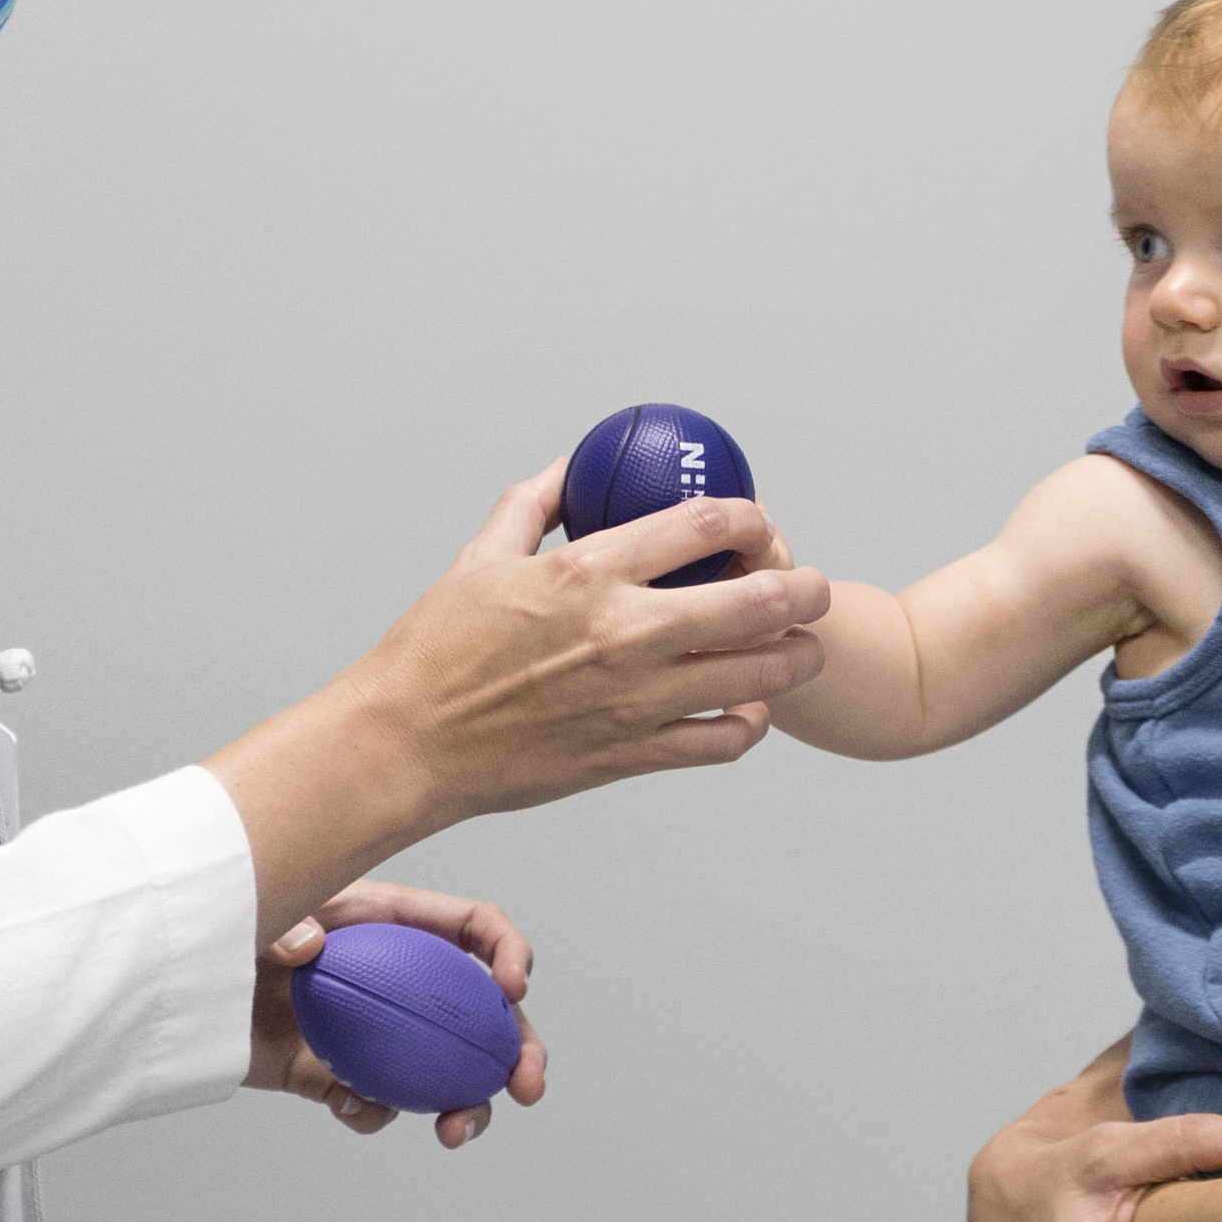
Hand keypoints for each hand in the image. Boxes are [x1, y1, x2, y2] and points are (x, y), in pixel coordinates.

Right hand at [209, 466, 834, 938]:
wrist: (407, 745)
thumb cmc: (433, 652)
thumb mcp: (478, 558)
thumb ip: (532, 505)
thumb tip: (570, 467)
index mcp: (587, 573)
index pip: (704, 524)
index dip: (751, 517)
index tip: (760, 523)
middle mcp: (623, 634)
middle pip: (756, 602)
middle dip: (804, 589)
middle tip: (815, 588)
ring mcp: (634, 699)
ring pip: (756, 676)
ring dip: (796, 658)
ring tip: (803, 648)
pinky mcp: (631, 754)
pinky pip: (720, 741)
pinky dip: (749, 724)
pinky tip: (749, 709)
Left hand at [247, 882, 547, 1151]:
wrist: (175, 981)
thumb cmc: (224, 923)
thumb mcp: (261, 905)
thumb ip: (285, 919)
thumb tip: (312, 949)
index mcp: (393, 925)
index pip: (473, 930)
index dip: (508, 952)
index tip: (512, 989)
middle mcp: (395, 979)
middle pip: (479, 1013)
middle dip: (519, 1050)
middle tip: (528, 1085)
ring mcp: (371, 1032)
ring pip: (441, 1071)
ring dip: (462, 1105)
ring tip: (455, 1131)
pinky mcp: (334, 1073)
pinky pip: (373, 1103)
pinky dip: (370, 1112)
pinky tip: (348, 1105)